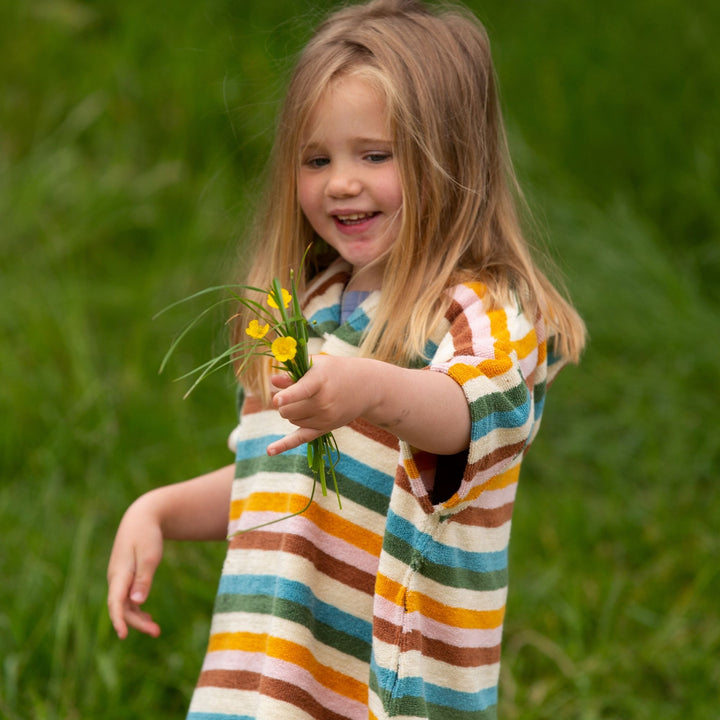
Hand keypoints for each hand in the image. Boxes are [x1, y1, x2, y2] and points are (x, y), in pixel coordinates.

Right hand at [107, 495, 163, 638]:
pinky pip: (128, 598)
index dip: (118, 620)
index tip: (123, 635)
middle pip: (122, 607)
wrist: (141, 517)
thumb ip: (144, 578)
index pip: (115, 602)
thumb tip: (137, 602)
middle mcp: (116, 579)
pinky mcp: (126, 577)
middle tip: (156, 632)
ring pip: (125, 604)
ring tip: (156, 630)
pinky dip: (137, 608)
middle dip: (137, 622)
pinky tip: (147, 617)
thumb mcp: (150, 555)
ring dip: (138, 618)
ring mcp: (120, 578)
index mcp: (119, 574)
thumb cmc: (146, 535)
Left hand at [267, 355, 372, 455]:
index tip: (277, 400)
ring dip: (291, 412)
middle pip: (288, 409)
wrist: (366, 387)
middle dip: (284, 403)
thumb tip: (273, 382)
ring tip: (307, 399)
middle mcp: (323, 402)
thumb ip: (294, 373)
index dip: (288, 395)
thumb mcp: (316, 365)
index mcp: (320, 381)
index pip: (302, 390)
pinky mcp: (324, 429)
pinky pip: (300, 439)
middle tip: (293, 392)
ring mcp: (324, 418)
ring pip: (291, 420)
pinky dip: (283, 445)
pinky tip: (269, 451)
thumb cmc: (336, 370)